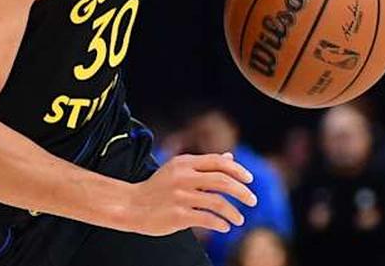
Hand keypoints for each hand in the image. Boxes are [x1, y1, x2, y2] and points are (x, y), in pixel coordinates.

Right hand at [123, 153, 257, 235]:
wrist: (131, 206)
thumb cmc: (158, 188)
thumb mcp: (178, 170)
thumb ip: (204, 165)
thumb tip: (230, 157)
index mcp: (185, 163)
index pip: (218, 162)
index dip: (238, 170)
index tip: (250, 180)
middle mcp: (183, 177)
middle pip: (222, 181)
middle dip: (242, 192)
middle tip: (253, 201)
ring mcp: (180, 196)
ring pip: (217, 202)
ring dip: (233, 212)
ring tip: (239, 220)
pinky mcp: (177, 215)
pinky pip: (207, 219)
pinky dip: (220, 223)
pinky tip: (224, 227)